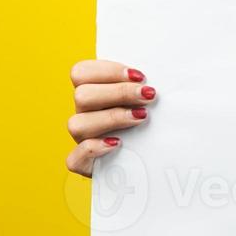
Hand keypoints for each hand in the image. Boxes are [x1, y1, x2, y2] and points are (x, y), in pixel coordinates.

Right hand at [66, 59, 153, 176]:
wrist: (161, 158)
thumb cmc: (158, 121)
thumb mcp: (152, 99)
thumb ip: (145, 86)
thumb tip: (154, 81)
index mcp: (94, 92)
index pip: (81, 73)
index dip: (108, 71)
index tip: (140, 76)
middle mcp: (85, 113)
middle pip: (82, 95)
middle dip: (119, 92)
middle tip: (149, 95)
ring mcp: (82, 139)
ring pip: (76, 124)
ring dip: (111, 117)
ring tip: (142, 117)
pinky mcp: (85, 164)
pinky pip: (75, 158)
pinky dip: (94, 149)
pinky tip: (117, 144)